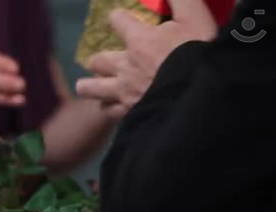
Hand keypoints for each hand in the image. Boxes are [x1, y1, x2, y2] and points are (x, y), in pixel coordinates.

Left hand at [76, 0, 217, 119]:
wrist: (201, 94)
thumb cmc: (198, 52)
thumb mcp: (194, 17)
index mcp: (139, 40)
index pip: (117, 20)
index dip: (118, 18)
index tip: (120, 19)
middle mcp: (125, 66)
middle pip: (98, 61)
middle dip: (98, 60)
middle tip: (104, 62)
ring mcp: (123, 91)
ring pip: (93, 89)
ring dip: (93, 86)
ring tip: (96, 86)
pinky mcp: (128, 113)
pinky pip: (110, 112)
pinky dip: (110, 108)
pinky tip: (114, 107)